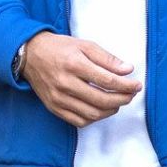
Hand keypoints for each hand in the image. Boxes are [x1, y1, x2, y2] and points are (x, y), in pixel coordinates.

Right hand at [20, 31, 142, 127]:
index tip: (137, 85)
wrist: (30, 54)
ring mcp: (58, 98)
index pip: (107, 80)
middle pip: (102, 99)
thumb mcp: (84, 45)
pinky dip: (94, 118)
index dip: (126, 85)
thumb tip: (128, 70)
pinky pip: (79, 121)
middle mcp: (65, 82)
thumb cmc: (59, 47)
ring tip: (118, 101)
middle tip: (131, 95)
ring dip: (110, 110)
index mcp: (74, 63)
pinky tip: (100, 109)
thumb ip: (107, 58)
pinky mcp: (54, 107)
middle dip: (122, 99)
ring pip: (92, 113)